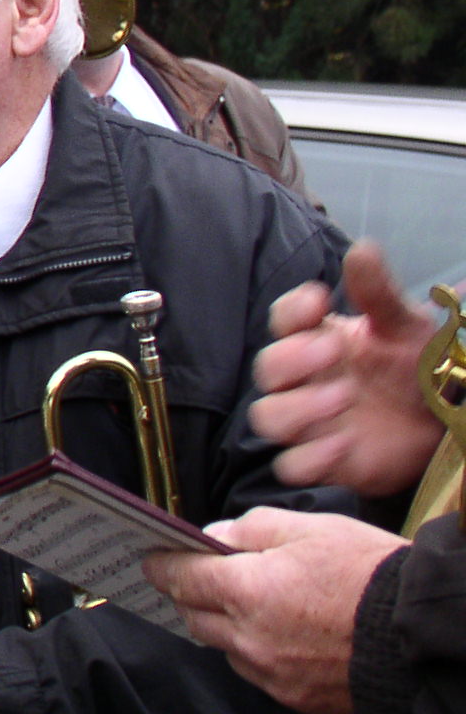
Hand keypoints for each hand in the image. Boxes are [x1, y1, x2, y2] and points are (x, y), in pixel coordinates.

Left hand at [143, 506, 407, 713]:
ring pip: (224, 647)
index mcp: (246, 590)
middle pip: (194, 616)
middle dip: (189, 595)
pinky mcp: (296, 699)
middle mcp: (249, 638)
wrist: (422, 640)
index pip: (179, 577)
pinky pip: (257, 673)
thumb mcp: (314, 530)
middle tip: (197, 578)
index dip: (161, 564)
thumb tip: (218, 535)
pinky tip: (279, 636)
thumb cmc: (373, 579)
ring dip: (223, 626)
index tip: (151, 558)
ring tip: (246, 605)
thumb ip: (254, 528)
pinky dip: (255, 653)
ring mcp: (271, 674)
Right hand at [251, 242, 446, 495]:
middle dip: (292, 359)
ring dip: (298, 408)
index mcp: (320, 340)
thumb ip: (379, 292)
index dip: (291, 311)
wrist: (448, 419)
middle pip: (265, 370)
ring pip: (266, 417)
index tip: (320, 301)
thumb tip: (362, 248)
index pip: (282, 321)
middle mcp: (306, 381)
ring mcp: (310, 422)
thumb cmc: (422, 367)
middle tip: (335, 353)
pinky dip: (310, 457)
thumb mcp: (408, 325)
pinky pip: (291, 465)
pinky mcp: (322, 461)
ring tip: (345, 398)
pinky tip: (345, 443)